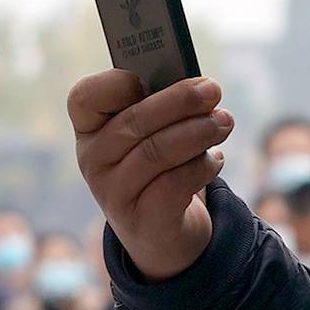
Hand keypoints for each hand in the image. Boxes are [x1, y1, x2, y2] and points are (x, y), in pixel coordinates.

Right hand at [70, 72, 233, 282]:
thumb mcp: (152, 133)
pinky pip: (174, 185)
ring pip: (156, 152)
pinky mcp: (142, 220)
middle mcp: (93, 161)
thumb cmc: (159, 166)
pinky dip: (201, 167)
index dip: (115, 83)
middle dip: (179, 101)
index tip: (148, 77)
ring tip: (224, 122)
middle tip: (213, 90)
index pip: (85, 98)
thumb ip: (163, 105)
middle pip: (133, 121)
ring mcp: (113, 193)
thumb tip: (197, 86)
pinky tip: (215, 159)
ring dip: (198, 132)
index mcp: (90, 129)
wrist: (162, 231)